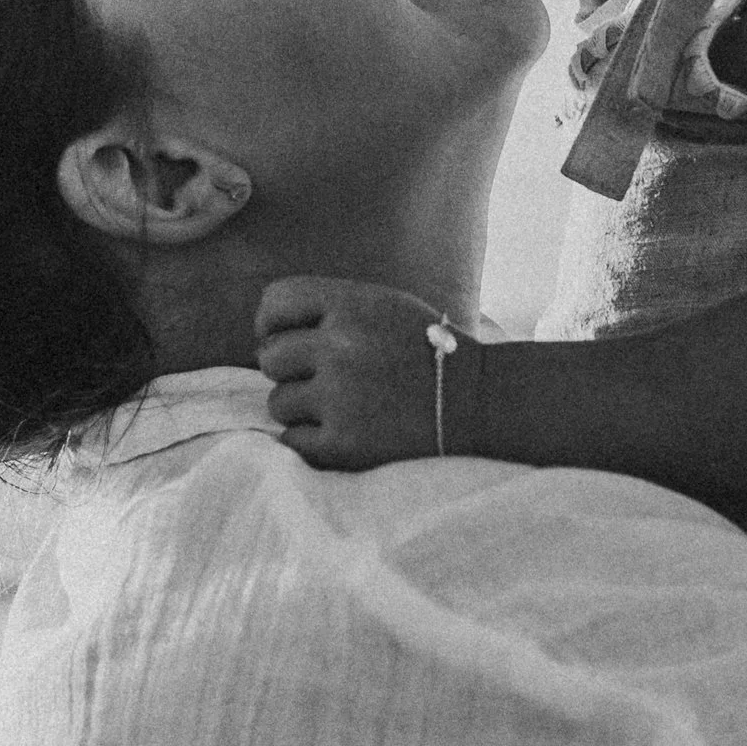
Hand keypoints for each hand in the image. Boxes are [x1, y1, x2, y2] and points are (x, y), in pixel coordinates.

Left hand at [255, 276, 470, 468]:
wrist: (479, 404)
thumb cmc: (428, 353)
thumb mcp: (386, 306)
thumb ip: (332, 309)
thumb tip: (267, 331)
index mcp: (352, 304)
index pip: (275, 301)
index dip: (268, 323)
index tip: (276, 338)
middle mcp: (340, 346)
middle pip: (269, 357)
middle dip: (289, 370)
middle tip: (321, 381)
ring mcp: (341, 397)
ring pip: (278, 402)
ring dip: (300, 409)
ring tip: (341, 408)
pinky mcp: (343, 444)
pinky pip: (292, 441)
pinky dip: (311, 441)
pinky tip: (344, 433)